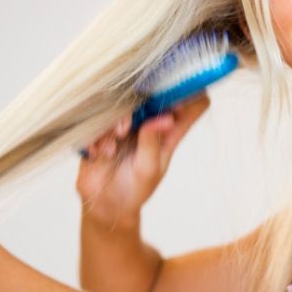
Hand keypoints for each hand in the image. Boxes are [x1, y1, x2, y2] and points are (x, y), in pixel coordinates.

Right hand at [76, 95, 209, 226]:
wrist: (106, 206)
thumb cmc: (135, 189)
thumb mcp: (148, 168)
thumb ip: (152, 141)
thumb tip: (166, 117)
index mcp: (167, 135)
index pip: (187, 111)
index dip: (191, 96)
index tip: (188, 85)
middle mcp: (148, 127)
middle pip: (152, 100)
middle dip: (143, 101)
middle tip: (134, 118)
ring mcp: (126, 128)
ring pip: (123, 107)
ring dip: (119, 119)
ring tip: (118, 135)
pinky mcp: (104, 132)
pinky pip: (99, 122)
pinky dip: (100, 134)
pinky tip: (101, 152)